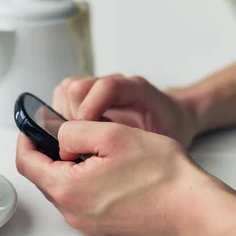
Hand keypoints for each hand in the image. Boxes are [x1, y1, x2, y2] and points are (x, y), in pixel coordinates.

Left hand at [16, 121, 223, 235]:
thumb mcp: (111, 134)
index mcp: (68, 189)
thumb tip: (56, 136)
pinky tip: (104, 167)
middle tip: (66, 131)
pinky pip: (78, 200)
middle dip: (48, 152)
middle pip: (43, 176)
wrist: (192, 206)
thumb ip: (72, 130)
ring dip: (67, 166)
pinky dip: (81, 181)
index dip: (26, 139)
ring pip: (61, 188)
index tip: (32, 126)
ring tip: (91, 147)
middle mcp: (72, 213)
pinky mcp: (101, 227)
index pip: (27, 163)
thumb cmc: (160, 171)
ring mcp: (87, 224)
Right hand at [52, 75, 198, 146]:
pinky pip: (63, 98)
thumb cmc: (168, 129)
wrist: (172, 117)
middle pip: (78, 88)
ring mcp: (99, 85)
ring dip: (64, 115)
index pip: (107, 87)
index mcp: (136, 89)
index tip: (86, 130)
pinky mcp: (87, 93)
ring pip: (66, 90)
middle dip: (73, 117)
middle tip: (81, 142)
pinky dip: (63, 115)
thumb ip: (136, 142)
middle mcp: (114, 82)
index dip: (91, 107)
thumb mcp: (161, 140)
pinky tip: (76, 135)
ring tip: (78, 139)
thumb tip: (103, 153)